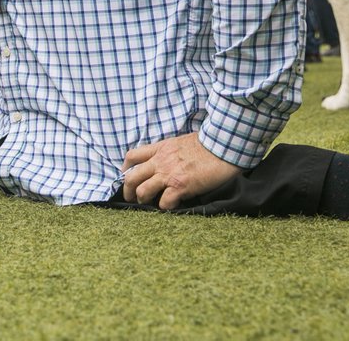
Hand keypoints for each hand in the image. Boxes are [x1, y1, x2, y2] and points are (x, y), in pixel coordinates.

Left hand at [120, 132, 241, 209]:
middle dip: (127, 190)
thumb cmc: (207, 144)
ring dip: (143, 200)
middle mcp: (160, 161)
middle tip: (131, 198)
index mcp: (160, 149)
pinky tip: (170, 206)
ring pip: (143, 191)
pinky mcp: (181, 186)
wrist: (223, 146)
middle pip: (132, 177)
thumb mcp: (180, 142)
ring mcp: (169, 174)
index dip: (125, 168)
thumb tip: (167, 161)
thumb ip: (169, 152)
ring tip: (148, 203)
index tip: (126, 175)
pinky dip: (165, 207)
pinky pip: (165, 202)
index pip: (132, 156)